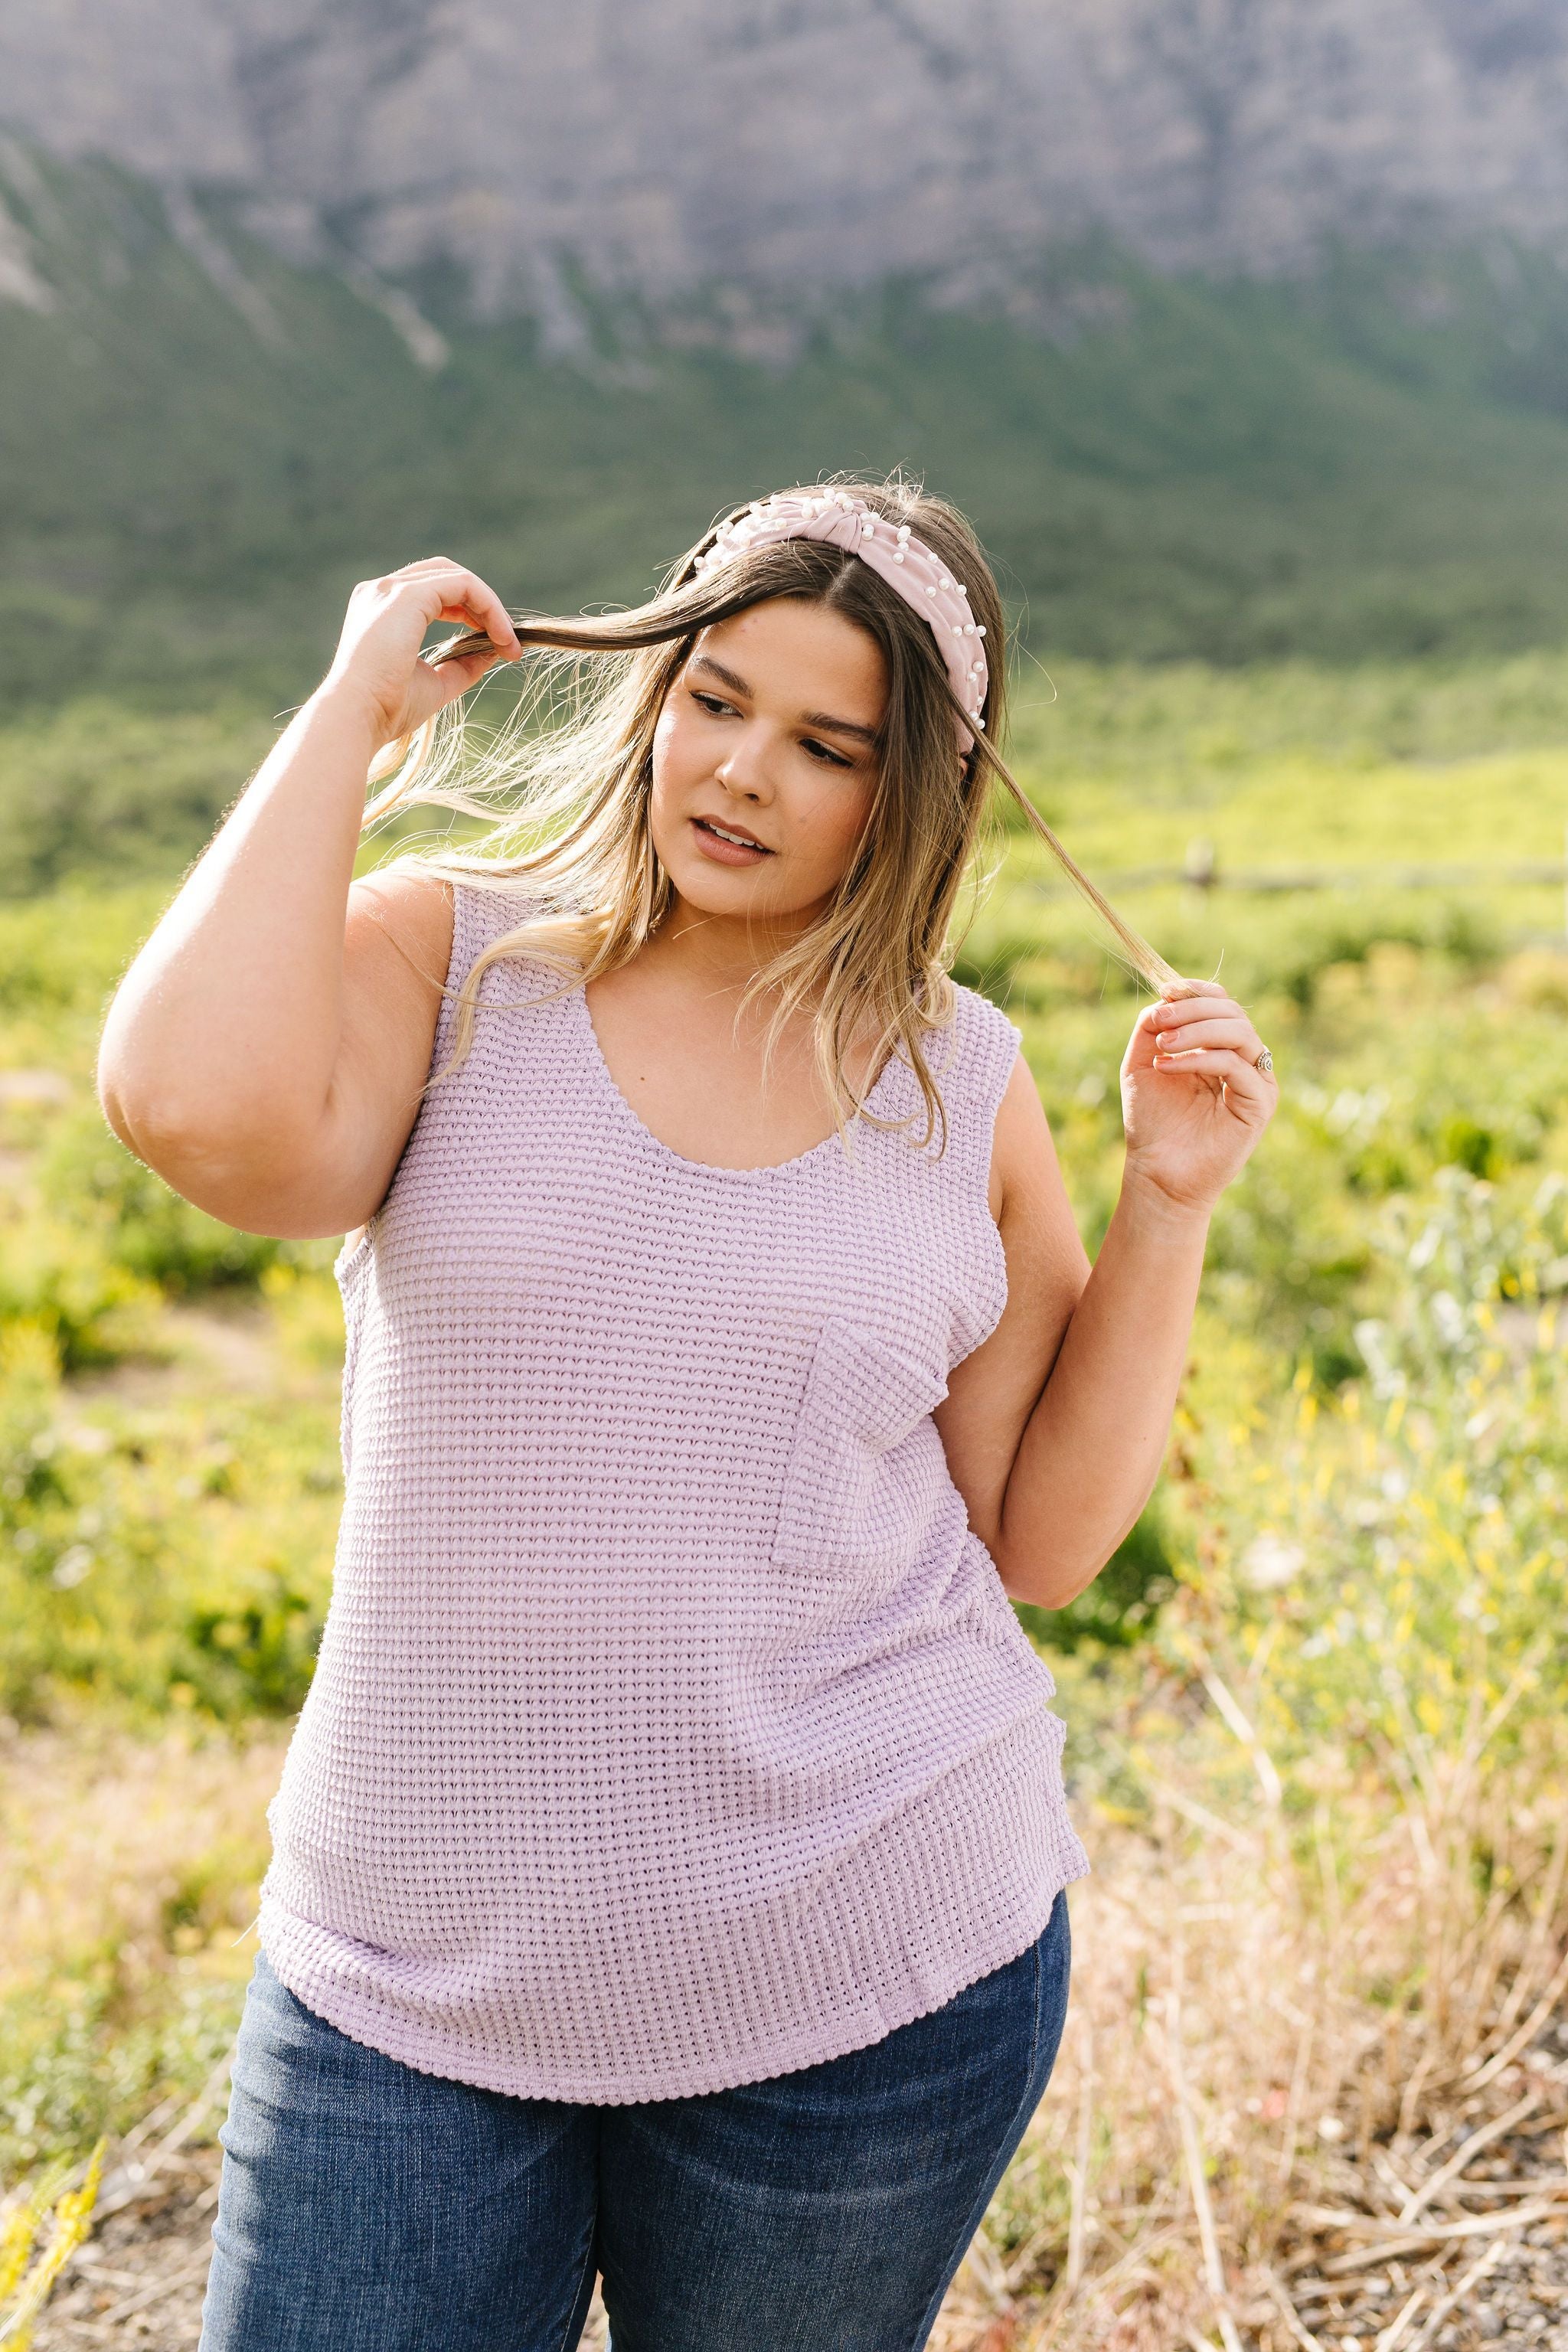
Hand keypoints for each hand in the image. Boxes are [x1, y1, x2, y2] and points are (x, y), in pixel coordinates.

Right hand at [319, 557, 522, 746]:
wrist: (358, 716)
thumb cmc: (388, 707)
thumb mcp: (435, 683)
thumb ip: (463, 664)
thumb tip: (494, 650)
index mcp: (380, 609)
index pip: (433, 591)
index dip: (470, 612)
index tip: (497, 646)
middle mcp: (382, 591)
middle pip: (444, 573)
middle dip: (481, 602)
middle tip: (507, 641)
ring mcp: (392, 589)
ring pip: (456, 576)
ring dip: (490, 606)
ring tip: (508, 642)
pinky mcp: (407, 594)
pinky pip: (463, 585)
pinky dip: (489, 606)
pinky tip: (501, 636)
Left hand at [1120, 979, 1277, 1213]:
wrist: (1157, 1174)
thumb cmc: (1152, 1123)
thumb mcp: (1143, 1065)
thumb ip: (1151, 1027)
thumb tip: (1163, 997)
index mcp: (1221, 1049)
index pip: (1222, 1004)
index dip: (1196, 991)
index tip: (1165, 992)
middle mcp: (1245, 1062)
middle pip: (1232, 1012)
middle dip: (1192, 1009)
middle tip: (1160, 1020)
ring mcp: (1257, 1082)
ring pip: (1239, 1033)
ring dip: (1196, 1030)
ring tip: (1162, 1046)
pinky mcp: (1260, 1104)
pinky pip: (1236, 1065)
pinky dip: (1200, 1058)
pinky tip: (1169, 1067)